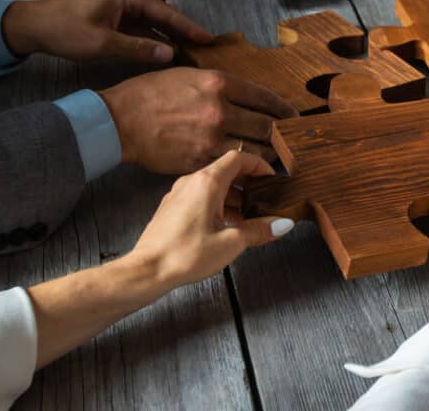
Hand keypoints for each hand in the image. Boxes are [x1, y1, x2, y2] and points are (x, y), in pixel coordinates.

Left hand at [1, 0, 211, 62]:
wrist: (32, 27)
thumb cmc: (65, 30)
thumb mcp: (102, 43)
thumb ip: (138, 49)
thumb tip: (171, 54)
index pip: (167, 13)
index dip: (189, 27)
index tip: (209, 39)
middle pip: (164, 17)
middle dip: (184, 33)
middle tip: (206, 49)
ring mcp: (122, 9)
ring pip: (154, 25)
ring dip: (170, 39)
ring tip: (193, 53)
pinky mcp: (115, 20)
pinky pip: (141, 31)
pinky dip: (155, 42)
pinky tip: (167, 53)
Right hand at [99, 67, 298, 173]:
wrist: (118, 120)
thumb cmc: (149, 94)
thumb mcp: (187, 75)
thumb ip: (219, 85)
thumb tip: (244, 95)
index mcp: (219, 83)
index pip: (265, 97)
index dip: (285, 109)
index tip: (295, 116)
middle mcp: (220, 109)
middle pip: (267, 126)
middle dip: (284, 136)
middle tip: (294, 142)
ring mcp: (212, 137)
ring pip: (256, 150)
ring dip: (271, 156)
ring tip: (279, 159)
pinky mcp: (201, 160)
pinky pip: (233, 168)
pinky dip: (247, 171)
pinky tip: (254, 173)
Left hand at [129, 151, 295, 288]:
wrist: (147, 270)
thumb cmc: (184, 254)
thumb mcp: (231, 242)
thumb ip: (259, 229)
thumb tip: (281, 224)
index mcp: (208, 182)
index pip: (238, 158)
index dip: (258, 165)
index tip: (270, 178)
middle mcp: (191, 182)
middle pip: (226, 170)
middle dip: (248, 184)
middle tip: (262, 199)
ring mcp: (179, 194)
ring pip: (213, 185)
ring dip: (233, 197)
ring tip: (247, 219)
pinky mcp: (172, 208)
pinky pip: (200, 197)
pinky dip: (217, 205)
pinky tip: (224, 226)